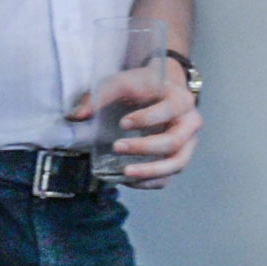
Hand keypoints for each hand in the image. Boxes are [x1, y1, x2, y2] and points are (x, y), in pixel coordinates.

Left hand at [81, 51, 199, 187]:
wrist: (160, 93)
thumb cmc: (141, 88)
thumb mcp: (122, 83)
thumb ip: (100, 96)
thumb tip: (76, 117)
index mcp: (180, 99)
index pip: (168, 111)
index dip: (146, 119)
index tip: (122, 123)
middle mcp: (190, 123)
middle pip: (174, 141)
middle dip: (145, 147)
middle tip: (117, 147)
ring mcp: (187, 144)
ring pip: (176, 164)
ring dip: (150, 171)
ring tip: (125, 174)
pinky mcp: (178, 159)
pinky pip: (168, 177)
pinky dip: (149, 182)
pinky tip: (128, 180)